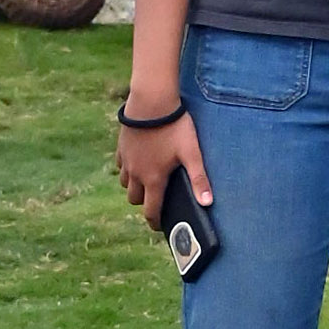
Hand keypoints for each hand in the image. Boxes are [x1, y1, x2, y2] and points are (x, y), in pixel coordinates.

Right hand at [118, 105, 207, 232]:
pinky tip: (138, 161)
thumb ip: (199, 178)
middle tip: (156, 199)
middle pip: (134, 199)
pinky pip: (121, 165)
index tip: (159, 227)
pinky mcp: (121, 146)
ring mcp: (126, 160)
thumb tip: (207, 203)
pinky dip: (127, 168)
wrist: (151, 102)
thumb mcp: (191, 152)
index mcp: (153, 179)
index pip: (151, 210)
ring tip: (147, 180)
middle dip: (144, 203)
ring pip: (125, 183)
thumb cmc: (174, 127)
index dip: (155, 222)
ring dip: (134, 186)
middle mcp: (136, 173)